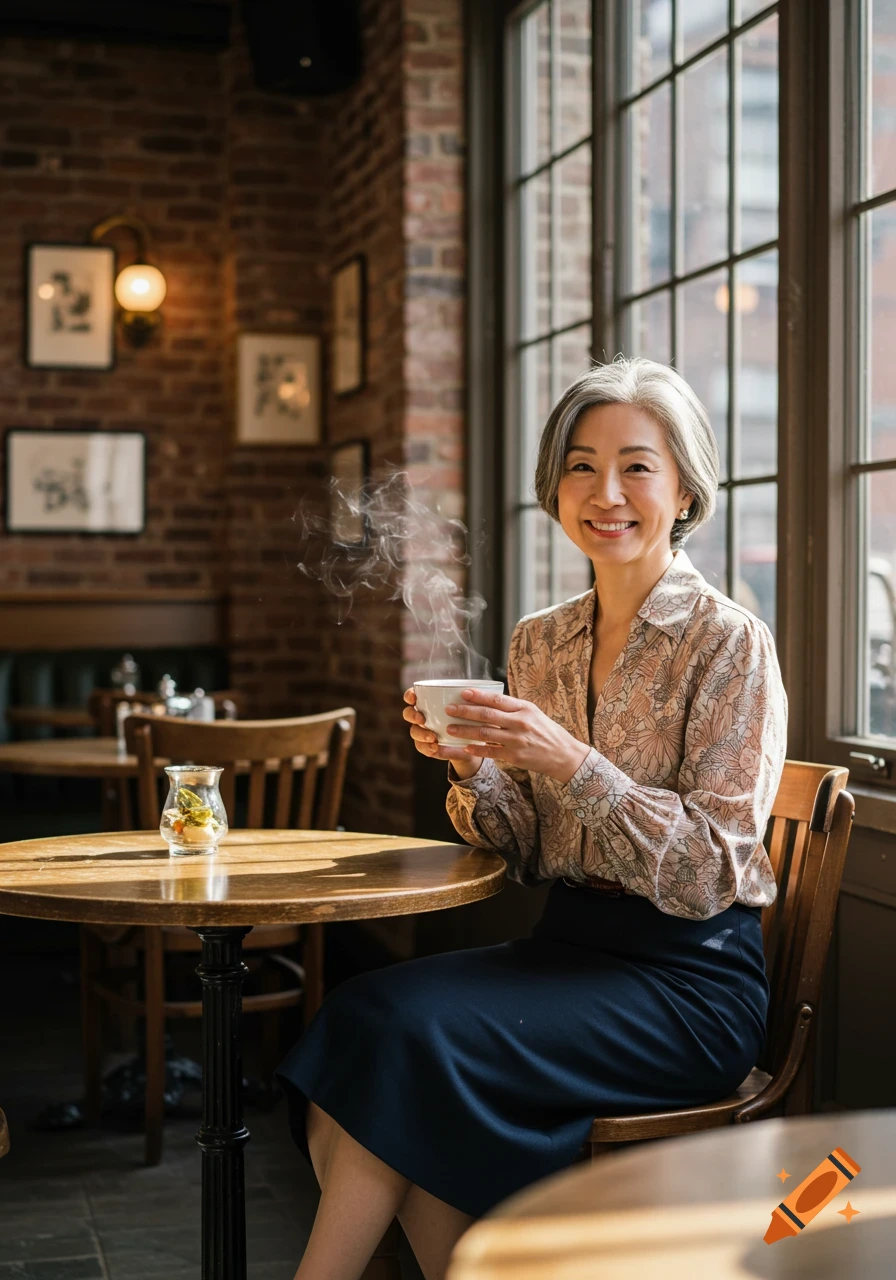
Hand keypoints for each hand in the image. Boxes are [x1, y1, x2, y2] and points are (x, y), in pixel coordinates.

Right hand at [402, 689, 482, 778]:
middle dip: (412, 715)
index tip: (414, 698)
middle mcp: (422, 716)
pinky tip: (435, 747)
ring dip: (421, 734)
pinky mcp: (427, 746)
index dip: (410, 696)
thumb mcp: (468, 709)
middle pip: (408, 713)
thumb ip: (465, 701)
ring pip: (414, 731)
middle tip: (422, 719)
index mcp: (428, 703)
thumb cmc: (468, 720)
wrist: (471, 744)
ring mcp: (423, 732)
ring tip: (433, 737)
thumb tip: (469, 691)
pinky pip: (422, 747)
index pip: (413, 696)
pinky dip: (427, 747)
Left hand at [441, 688, 591, 783]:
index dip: (478, 696)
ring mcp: (516, 740)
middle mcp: (520, 722)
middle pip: (487, 715)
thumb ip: (513, 707)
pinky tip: (465, 748)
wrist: (563, 754)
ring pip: (484, 733)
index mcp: (524, 708)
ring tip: (450, 728)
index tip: (462, 693)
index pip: (497, 699)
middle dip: (465, 712)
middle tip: (448, 710)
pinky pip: (490, 752)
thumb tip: (488, 700)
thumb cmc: (546, 731)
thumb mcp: (533, 713)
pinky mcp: (514, 756)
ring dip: (465, 731)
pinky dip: (476, 749)